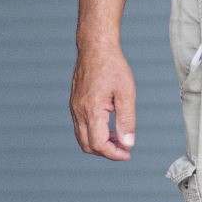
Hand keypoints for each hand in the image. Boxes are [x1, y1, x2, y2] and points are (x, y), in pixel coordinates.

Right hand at [70, 40, 136, 160]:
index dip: (114, 154)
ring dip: (99, 143)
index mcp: (92, 110)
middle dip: (106, 152)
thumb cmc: (112, 66)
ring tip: (117, 138)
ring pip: (81, 137)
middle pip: (87, 145)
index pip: (99, 144)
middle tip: (124, 148)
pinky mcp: (74, 103)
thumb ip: (126, 120)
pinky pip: (80, 126)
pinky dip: (93, 133)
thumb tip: (128, 143)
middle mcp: (79, 111)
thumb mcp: (126, 93)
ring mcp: (74, 107)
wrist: (95, 47)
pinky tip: (108, 126)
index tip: (128, 153)